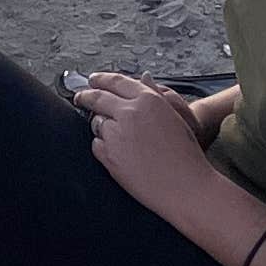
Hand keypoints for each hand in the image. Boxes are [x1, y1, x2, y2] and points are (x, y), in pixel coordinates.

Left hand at [71, 71, 212, 218]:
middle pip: (97, 98)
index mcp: (148, 99)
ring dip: (100, 125)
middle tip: (80, 97)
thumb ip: (157, 96)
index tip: (93, 80)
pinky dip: (102, 146)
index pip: (116, 81)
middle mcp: (129, 112)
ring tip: (114, 135)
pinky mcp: (109, 155)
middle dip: (85, 96)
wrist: (185, 186)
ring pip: (96, 122)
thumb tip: (143, 78)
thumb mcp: (176, 116)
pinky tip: (118, 153)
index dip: (101, 79)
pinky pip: (96, 145)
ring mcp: (116, 134)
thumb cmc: (185, 154)